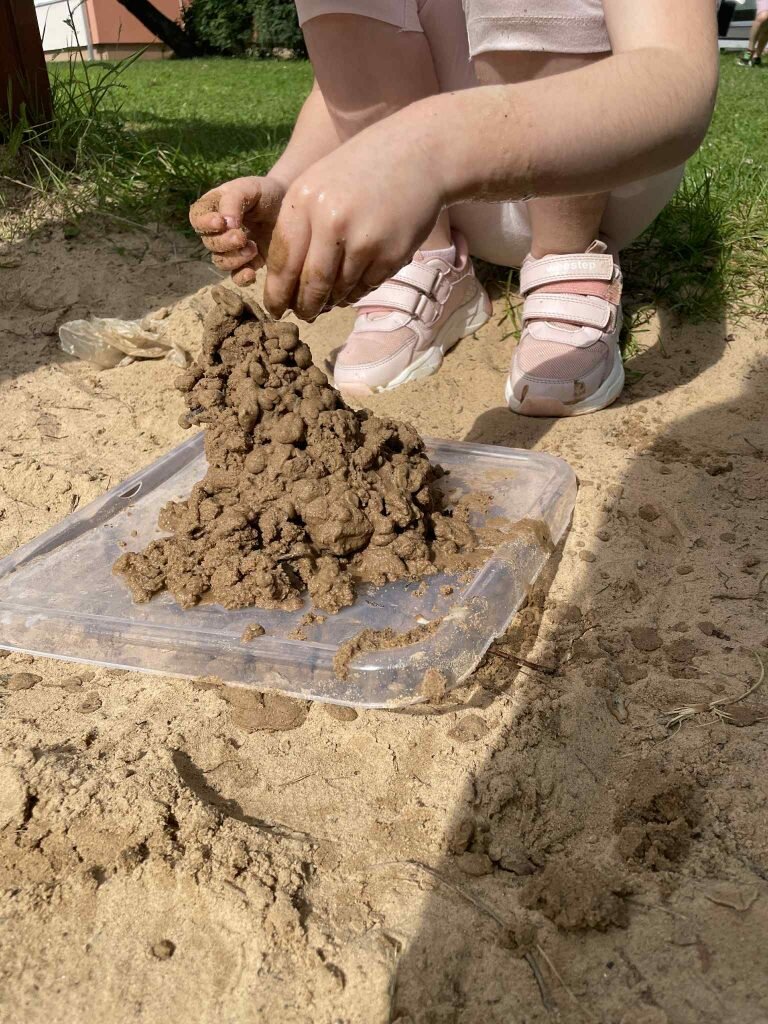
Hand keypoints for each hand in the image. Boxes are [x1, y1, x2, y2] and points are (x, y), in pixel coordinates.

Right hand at [189, 176, 285, 286]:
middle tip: (241, 237)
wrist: (290, 203)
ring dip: (234, 259)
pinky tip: (251, 273)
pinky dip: (241, 278)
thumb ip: (233, 201)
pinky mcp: (250, 262)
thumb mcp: (248, 188)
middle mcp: (219, 231)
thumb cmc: (264, 191)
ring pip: (221, 262)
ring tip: (253, 248)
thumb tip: (225, 224)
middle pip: (210, 244)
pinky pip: (237, 277)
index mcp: (213, 208)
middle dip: (224, 243)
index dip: (204, 224)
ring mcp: (233, 249)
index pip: (197, 219)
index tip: (220, 222)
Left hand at [263, 123, 444, 320]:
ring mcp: (364, 240)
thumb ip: (299, 226)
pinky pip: (366, 287)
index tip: (275, 308)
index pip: (282, 261)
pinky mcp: (391, 255)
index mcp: (303, 201)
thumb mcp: (318, 184)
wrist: (419, 155)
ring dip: (332, 300)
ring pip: (339, 290)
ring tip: (330, 299)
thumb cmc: (361, 170)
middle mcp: (331, 221)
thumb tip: (285, 282)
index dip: (277, 292)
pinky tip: (355, 283)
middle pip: (310, 284)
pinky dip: (357, 291)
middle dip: (304, 306)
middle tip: (303, 315)